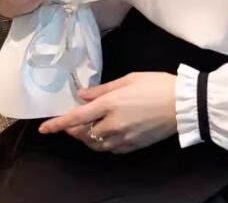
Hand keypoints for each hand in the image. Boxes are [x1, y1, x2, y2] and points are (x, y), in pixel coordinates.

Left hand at [37, 72, 177, 154]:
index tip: (43, 128)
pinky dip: (103, 143)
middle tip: (71, 122)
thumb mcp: (130, 79)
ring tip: (87, 128)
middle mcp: (112, 124)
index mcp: (110, 104)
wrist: (183, 104)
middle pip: (83, 133)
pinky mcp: (133, 146)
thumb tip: (83, 95)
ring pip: (95, 144)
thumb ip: (104, 89)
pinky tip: (107, 134)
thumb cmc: (157, 84)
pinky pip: (110, 149)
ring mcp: (123, 138)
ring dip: (87, 137)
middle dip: (73, 129)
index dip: (58, 124)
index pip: (76, 118)